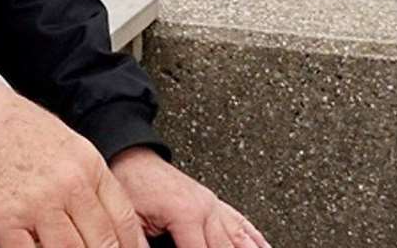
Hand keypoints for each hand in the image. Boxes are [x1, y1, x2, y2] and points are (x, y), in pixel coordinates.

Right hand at [0, 59, 145, 247]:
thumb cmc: (9, 125)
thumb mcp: (64, 141)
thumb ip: (86, 178)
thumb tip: (103, 216)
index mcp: (87, 163)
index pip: (124, 220)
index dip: (131, 247)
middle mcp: (69, 183)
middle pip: (103, 242)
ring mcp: (38, 202)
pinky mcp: (4, 218)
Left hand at [110, 147, 269, 247]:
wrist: (133, 158)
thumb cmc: (131, 184)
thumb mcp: (133, 220)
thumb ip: (145, 243)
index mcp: (185, 214)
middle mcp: (206, 209)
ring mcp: (213, 205)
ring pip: (240, 238)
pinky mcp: (214, 203)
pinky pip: (241, 223)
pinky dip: (255, 239)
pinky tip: (265, 247)